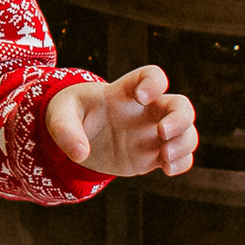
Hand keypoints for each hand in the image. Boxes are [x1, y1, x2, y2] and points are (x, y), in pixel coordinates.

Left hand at [45, 66, 197, 178]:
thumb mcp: (59, 116)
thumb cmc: (70, 115)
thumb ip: (65, 130)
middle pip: (181, 105)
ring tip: (165, 157)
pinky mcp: (153, 155)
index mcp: (125, 92)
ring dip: (184, 143)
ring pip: (186, 133)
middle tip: (162, 132)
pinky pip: (180, 157)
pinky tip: (167, 169)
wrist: (75, 136)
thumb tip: (80, 154)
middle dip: (180, 118)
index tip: (141, 97)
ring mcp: (152, 133)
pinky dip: (181, 163)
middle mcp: (146, 111)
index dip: (154, 82)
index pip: (151, 75)